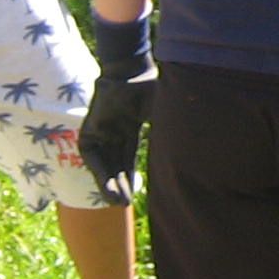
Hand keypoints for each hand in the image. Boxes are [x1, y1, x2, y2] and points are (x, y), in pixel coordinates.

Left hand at [79, 12, 153, 204]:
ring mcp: (100, 131)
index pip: (128, 159)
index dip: (131, 178)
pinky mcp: (88, 130)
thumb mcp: (162, 117)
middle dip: (120, 186)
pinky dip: (99, 173)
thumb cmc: (151, 90)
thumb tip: (190, 153)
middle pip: (115, 165)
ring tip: (117, 202)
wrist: (132, 73)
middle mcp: (113, 132)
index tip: (133, 197)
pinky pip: (91, 157)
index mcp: (129, 128)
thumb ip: (168, 135)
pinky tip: (108, 187)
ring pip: (103, 164)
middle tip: (125, 205)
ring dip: (108, 184)